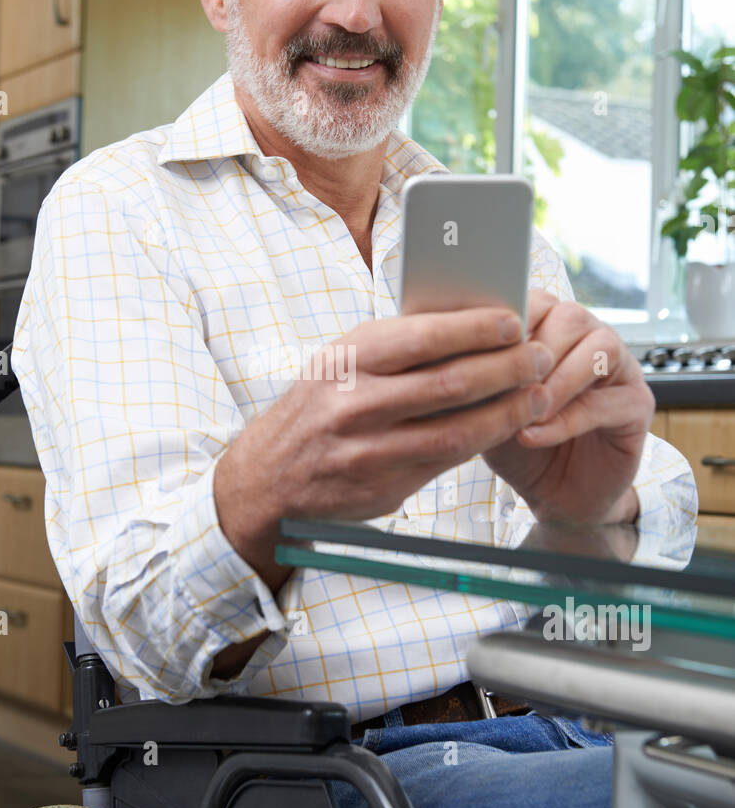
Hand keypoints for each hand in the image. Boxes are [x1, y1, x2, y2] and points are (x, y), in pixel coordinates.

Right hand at [214, 305, 553, 590]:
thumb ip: (395, 347)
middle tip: (540, 357)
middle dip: (506, 368)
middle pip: (450, 383)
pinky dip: (483, 441)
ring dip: (507, 411)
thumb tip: (468, 323)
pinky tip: (506, 425)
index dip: (476, 328)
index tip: (513, 320)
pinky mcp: (384, 487)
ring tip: (538, 394)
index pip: (423, 337)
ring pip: (457, 430)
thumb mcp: (340, 363)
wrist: (268, 477)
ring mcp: (370, 450)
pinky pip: (447, 461)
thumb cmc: (316, 407)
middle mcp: (356, 403)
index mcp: (347, 359)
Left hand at [482, 291, 654, 525]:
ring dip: (557, 381)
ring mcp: (620, 369)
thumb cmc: (516, 445)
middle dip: (535, 352)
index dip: (510, 321)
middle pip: (571, 317)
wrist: (553, 496)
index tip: (480, 348)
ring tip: (525, 413)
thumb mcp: (485, 409)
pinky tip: (533, 436)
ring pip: (600, 349)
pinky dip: (566, 419)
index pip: (536, 301)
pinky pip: (607, 402)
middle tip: (506, 385)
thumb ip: (476, 377)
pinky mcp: (638, 405)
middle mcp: (590, 339)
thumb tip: (449, 351)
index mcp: (553, 328)